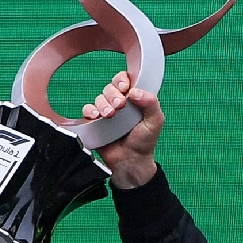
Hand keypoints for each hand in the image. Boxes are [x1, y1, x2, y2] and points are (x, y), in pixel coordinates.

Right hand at [82, 71, 163, 188]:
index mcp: (135, 100)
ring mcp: (106, 112)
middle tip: (120, 105)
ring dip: (103, 103)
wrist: (130, 162)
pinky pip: (87, 110)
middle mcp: (120, 104)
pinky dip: (90, 111)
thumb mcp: (155, 121)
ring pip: (99, 98)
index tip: (125, 87)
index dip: (122, 80)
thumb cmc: (144, 142)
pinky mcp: (95, 122)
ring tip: (110, 115)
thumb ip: (151, 103)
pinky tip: (96, 117)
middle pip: (110, 88)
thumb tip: (136, 91)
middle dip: (113, 94)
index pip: (125, 81)